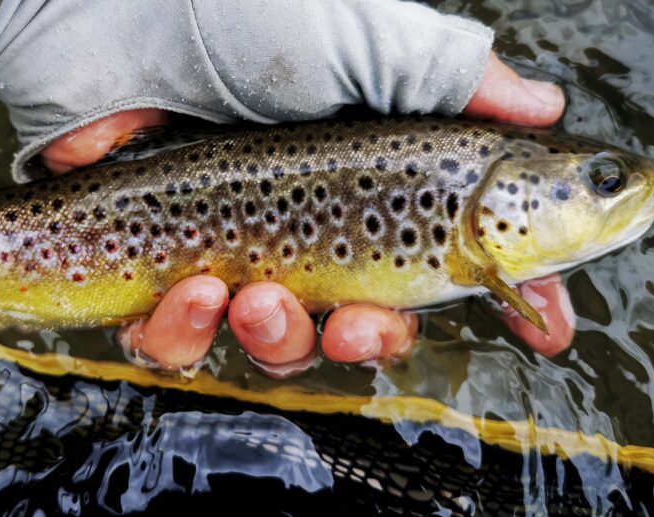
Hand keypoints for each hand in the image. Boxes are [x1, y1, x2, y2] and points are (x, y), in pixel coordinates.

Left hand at [40, 53, 570, 374]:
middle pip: (366, 324)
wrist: (109, 21)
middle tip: (361, 322)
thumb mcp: (364, 39)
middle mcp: (309, 223)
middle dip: (372, 341)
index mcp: (369, 178)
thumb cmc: (239, 20)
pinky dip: (186, 336)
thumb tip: (542, 107)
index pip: (452, 252)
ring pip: (275, 347)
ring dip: (278, 340)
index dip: (503, 294)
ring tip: (251, 293)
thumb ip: (455, 80)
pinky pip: (177, 346)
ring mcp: (230, 253)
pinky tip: (190, 289)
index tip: (544, 325)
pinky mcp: (152, 276)